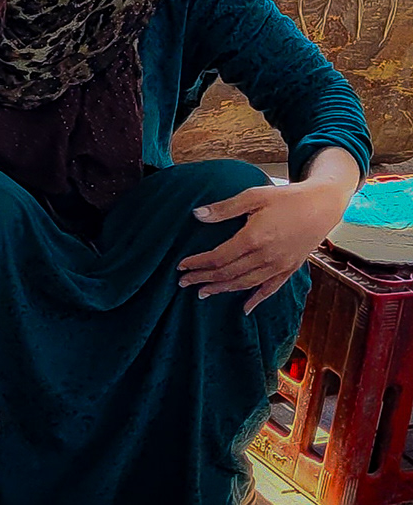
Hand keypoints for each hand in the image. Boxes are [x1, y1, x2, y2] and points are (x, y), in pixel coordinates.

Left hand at [181, 168, 353, 313]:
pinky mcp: (291, 268)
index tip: (181, 266)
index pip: (219, 257)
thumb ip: (224, 208)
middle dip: (204, 279)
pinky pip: (271, 288)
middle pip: (228, 274)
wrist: (323, 205)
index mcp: (254, 238)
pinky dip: (257, 299)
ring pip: (246, 284)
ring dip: (222, 290)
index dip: (198, 263)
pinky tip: (245, 309)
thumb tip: (197, 215)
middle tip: (183, 282)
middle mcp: (267, 257)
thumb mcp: (254, 196)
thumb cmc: (287, 197)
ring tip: (203, 293)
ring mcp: (280, 265)